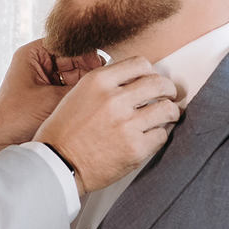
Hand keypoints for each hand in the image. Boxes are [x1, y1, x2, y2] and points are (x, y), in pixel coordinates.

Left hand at [0, 39, 105, 157]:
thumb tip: (105, 79)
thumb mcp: (52, 99)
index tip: (102, 65)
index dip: (86, 53)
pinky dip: (79, 93)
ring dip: (85, 82)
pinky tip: (92, 100)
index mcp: (33, 53)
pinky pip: (69, 87)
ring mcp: (44, 78)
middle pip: (73, 58)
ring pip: (74, 74)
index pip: (67, 43)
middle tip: (105, 81)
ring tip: (100, 91)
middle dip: (89, 69)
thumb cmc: (15, 117)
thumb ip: (80, 86)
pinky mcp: (48, 93)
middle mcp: (39, 62)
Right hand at [35, 56, 178, 194]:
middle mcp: (114, 99)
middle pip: (159, 84)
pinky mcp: (135, 148)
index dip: (150, 72)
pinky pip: (162, 135)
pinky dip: (159, 135)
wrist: (58, 164)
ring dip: (170, 112)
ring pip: (167, 109)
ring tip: (166, 116)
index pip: (140, 64)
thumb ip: (106, 84)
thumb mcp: (79, 94)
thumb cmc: (64, 131)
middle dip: (168, 90)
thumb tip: (135, 81)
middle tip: (168, 96)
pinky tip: (150, 137)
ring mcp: (126, 124)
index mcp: (98, 82)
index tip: (152, 80)